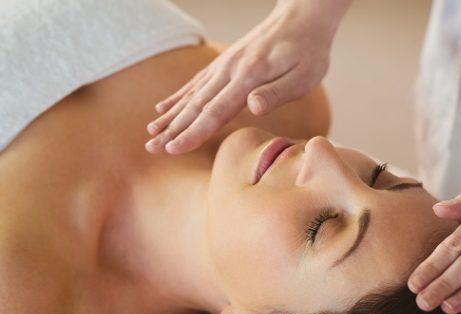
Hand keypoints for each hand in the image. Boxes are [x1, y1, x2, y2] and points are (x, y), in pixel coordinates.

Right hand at [145, 1, 344, 153]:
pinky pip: (196, 82)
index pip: (215, 111)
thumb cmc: (309, 50)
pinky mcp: (224, 62)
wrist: (302, 16)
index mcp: (249, 77)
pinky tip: (164, 106)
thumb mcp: (304, 75)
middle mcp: (229, 70)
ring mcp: (224, 65)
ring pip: (192, 94)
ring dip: (171, 114)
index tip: (173, 149)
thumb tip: (253, 108)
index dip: (193, 132)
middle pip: (196, 105)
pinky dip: (178, 95)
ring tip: (151, 131)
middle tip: (151, 148)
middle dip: (173, 129)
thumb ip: (276, 93)